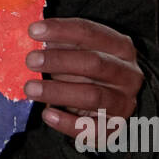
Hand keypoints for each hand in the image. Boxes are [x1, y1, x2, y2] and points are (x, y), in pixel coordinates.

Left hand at [23, 17, 143, 140]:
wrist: (110, 105)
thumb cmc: (88, 71)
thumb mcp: (79, 52)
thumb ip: (61, 43)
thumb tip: (34, 34)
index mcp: (121, 47)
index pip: (91, 33)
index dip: (61, 30)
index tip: (33, 31)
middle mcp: (128, 74)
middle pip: (94, 63)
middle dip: (59, 61)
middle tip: (30, 61)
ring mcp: (123, 102)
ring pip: (92, 96)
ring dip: (58, 91)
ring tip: (30, 88)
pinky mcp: (113, 128)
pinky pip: (91, 128)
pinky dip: (66, 122)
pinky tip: (47, 114)